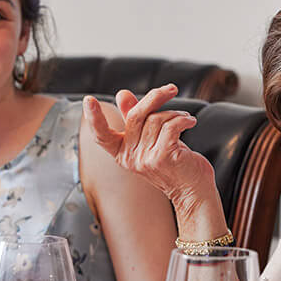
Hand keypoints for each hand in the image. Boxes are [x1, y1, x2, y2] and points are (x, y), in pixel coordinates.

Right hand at [83, 84, 217, 210]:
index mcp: (122, 153)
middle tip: (171, 89)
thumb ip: (134, 118)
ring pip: (156, 119)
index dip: (94, 118)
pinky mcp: (162, 157)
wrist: (192, 191)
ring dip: (175, 113)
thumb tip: (122, 94)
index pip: (102, 136)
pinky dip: (183, 119)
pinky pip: (171, 126)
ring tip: (185, 118)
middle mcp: (130, 158)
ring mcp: (145, 159)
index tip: (88, 99)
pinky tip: (190, 122)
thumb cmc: (174, 164)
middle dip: (155, 97)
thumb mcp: (151, 140)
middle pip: (136, 116)